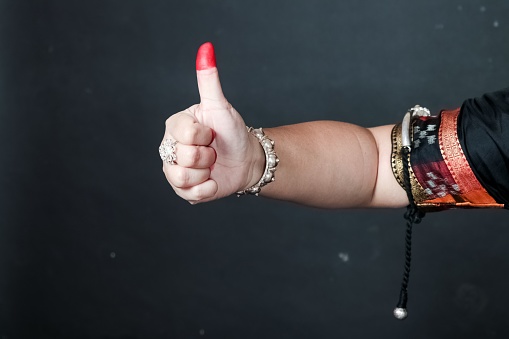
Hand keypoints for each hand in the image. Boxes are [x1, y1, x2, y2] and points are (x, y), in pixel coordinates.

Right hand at [162, 42, 262, 203]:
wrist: (246, 159)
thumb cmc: (231, 131)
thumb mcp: (220, 106)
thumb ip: (209, 80)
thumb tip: (206, 47)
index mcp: (175, 126)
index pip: (184, 134)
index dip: (204, 136)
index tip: (210, 133)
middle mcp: (169, 148)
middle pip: (183, 157)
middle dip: (207, 155)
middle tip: (213, 150)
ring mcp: (174, 171)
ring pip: (182, 177)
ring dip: (205, 173)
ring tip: (211, 165)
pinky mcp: (184, 191)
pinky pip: (190, 194)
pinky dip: (207, 189)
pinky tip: (212, 180)